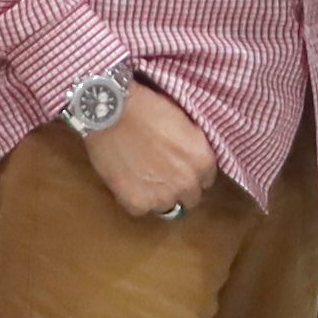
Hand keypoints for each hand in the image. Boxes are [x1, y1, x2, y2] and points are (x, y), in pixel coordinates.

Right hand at [81, 85, 216, 220]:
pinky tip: (126, 180)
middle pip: (190, 198)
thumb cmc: (147, 108)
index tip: (180, 165)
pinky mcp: (136, 204)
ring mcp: (162, 197)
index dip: (192, 172)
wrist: (111, 113)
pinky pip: (140, 209)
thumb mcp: (184, 123)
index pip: (206, 180)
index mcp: (203, 162)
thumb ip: (193, 148)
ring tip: (141, 176)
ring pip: (165, 206)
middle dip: (179, 187)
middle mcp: (187, 184)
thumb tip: (192, 159)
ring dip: (157, 195)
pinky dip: (134, 198)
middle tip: (161, 172)